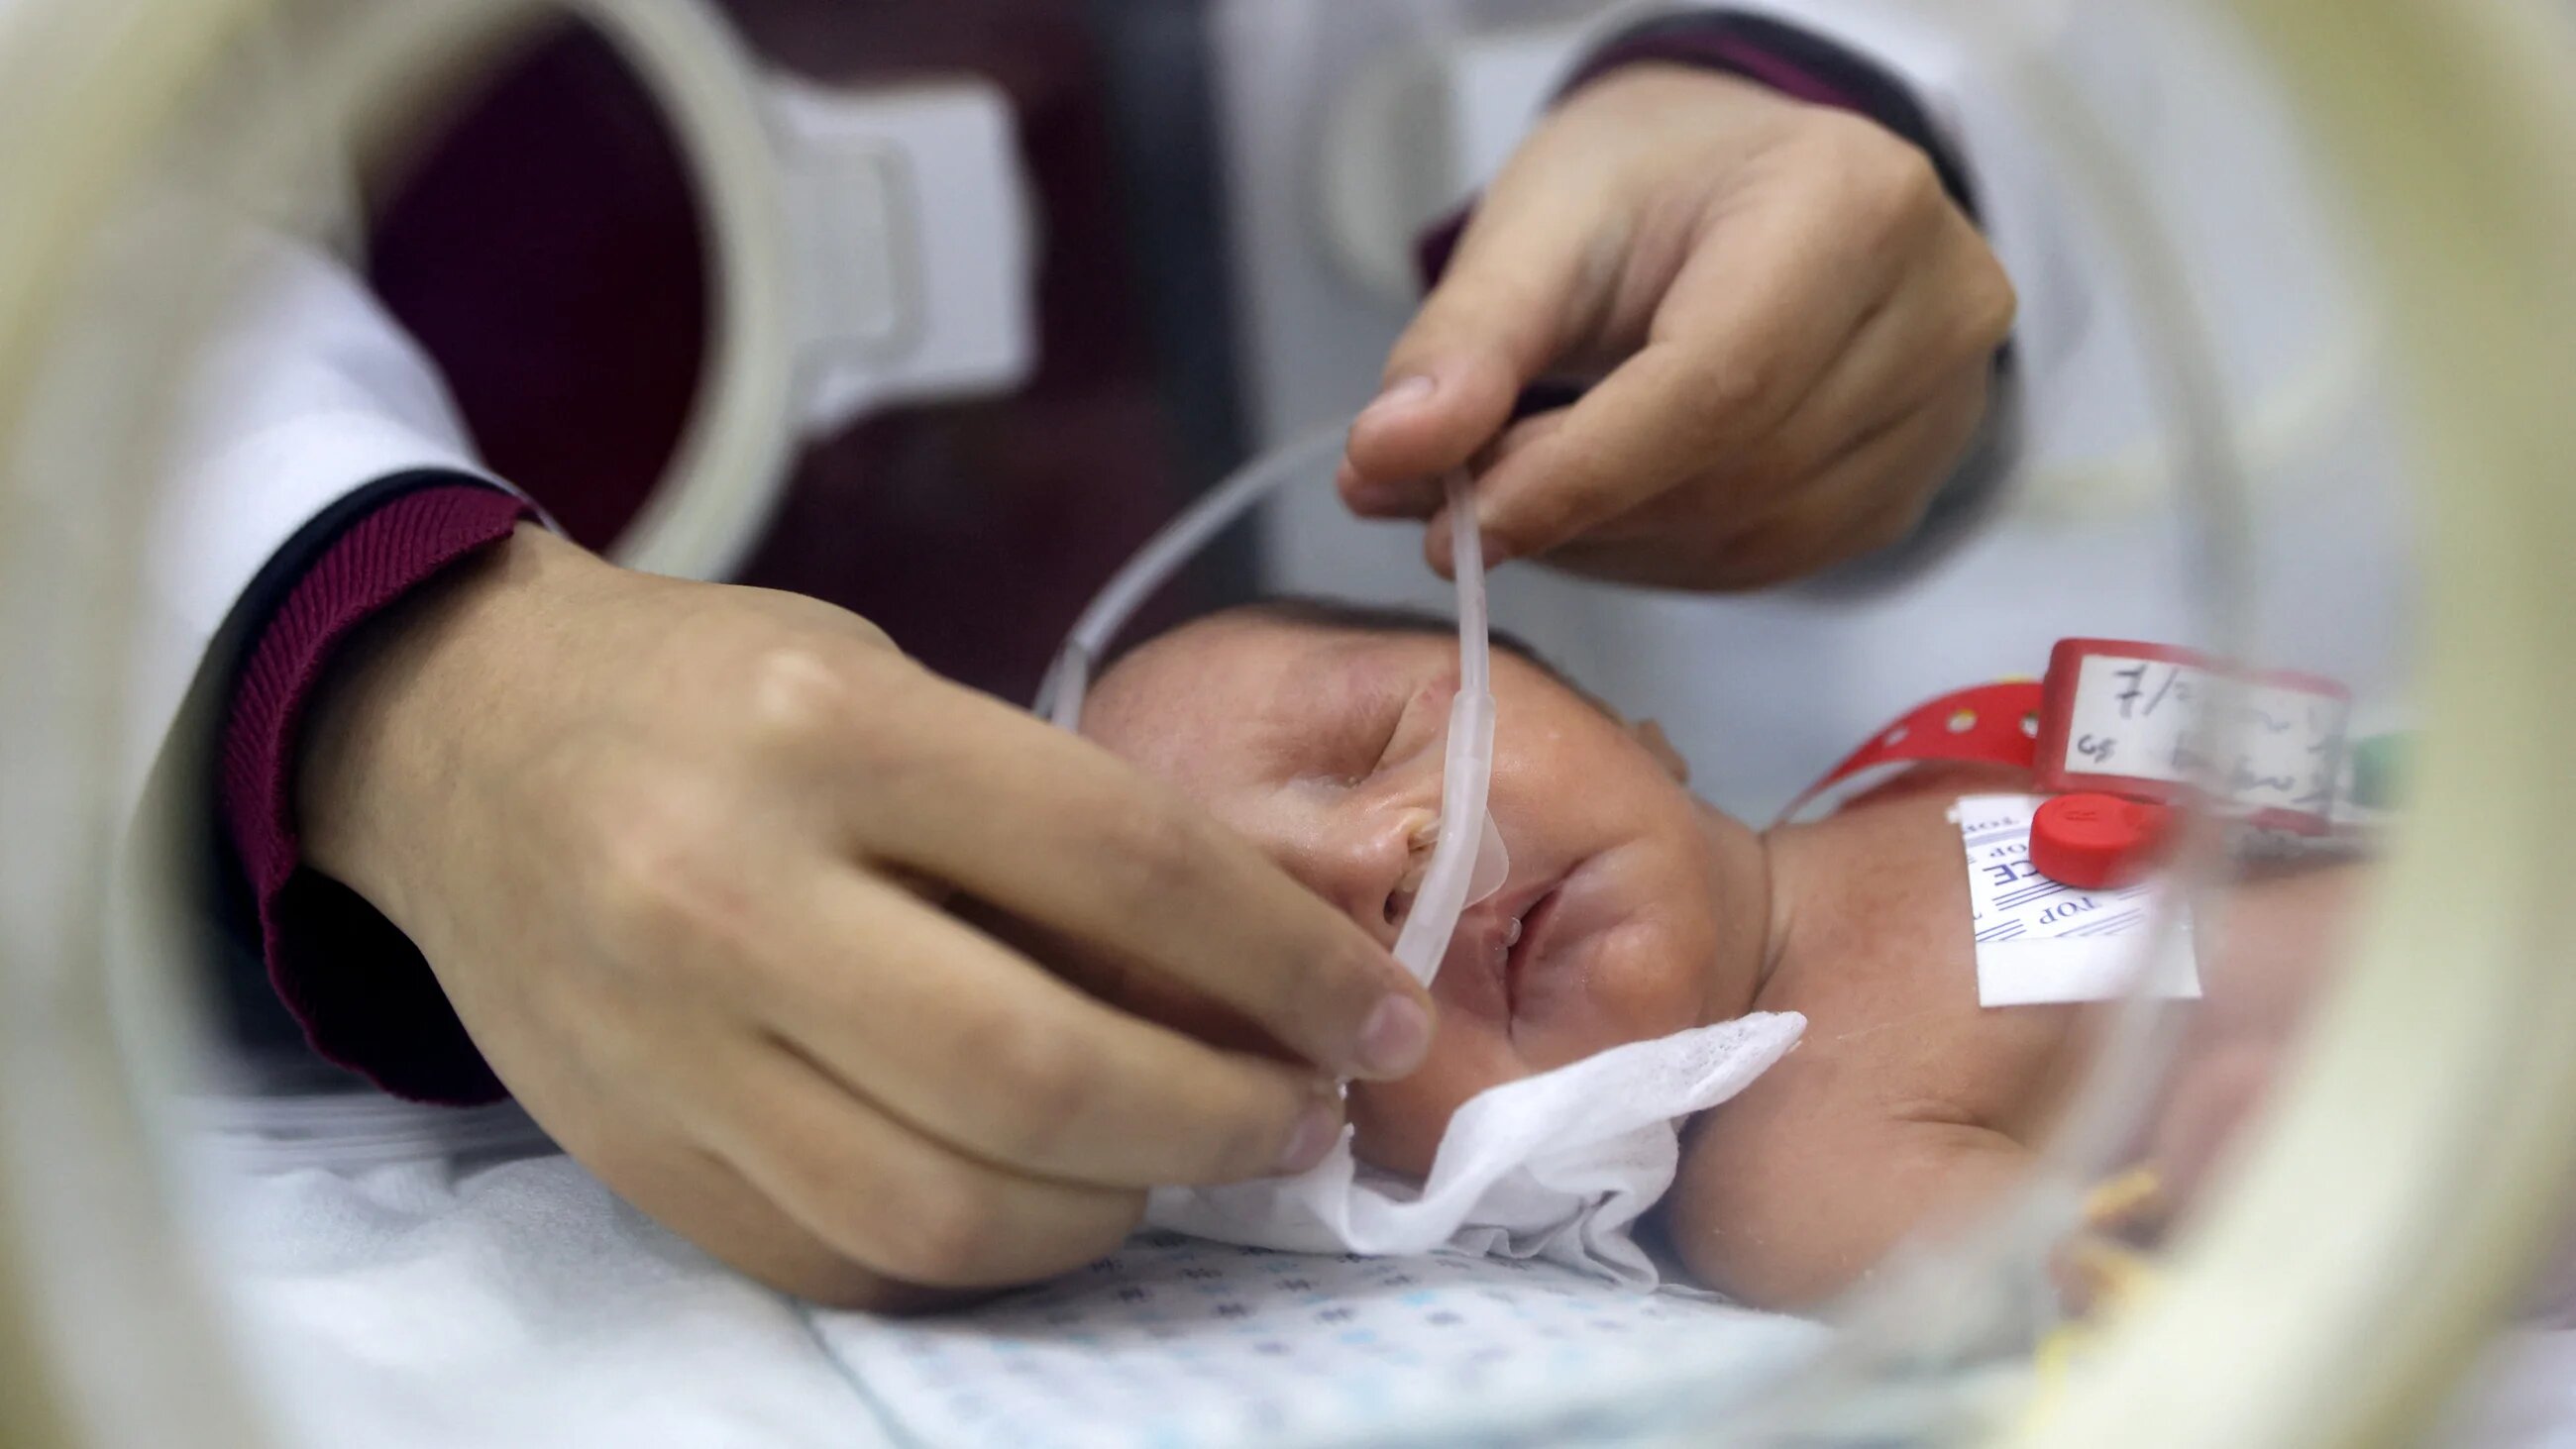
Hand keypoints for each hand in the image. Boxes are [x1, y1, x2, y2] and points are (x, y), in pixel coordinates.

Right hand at [298, 526, 1433, 1307]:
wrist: (459, 741)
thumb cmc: (713, 693)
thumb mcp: (892, 686)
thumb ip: (1051, 825)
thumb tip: (1258, 968)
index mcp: (834, 733)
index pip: (1123, 862)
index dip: (1287, 957)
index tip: (1377, 1010)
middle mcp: (735, 895)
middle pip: (1043, 1074)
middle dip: (1224, 1116)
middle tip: (1304, 1112)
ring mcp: (668, 1046)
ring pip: (948, 1204)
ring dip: (1118, 1207)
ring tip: (1187, 1158)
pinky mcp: (634, 1156)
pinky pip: (849, 1260)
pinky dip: (987, 1254)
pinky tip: (1051, 1200)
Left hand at [1340, 64, 2015, 589]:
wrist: (1741, 187)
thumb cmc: (1645, 186)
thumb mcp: (1537, 226)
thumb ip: (1464, 345)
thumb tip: (1384, 463)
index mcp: (1852, 204)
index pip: (1716, 385)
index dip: (1576, 475)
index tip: (1454, 524)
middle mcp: (1936, 307)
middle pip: (1734, 472)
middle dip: (1576, 507)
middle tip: (1457, 501)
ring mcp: (1943, 406)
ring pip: (1753, 537)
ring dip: (1612, 544)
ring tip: (1525, 490)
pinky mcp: (1912, 480)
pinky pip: (1774, 561)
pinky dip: (1663, 557)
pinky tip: (1602, 512)